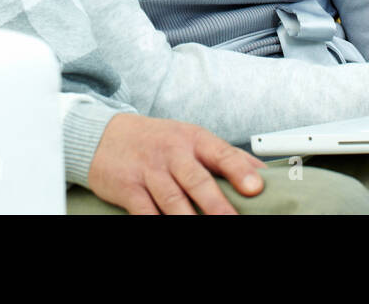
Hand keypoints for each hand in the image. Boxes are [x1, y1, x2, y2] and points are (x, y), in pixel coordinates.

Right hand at [87, 113, 266, 214]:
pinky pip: (144, 212)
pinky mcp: (129, 188)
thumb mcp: (192, 139)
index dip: (240, 171)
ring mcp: (150, 171)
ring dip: (188, 220)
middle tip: (233, 221)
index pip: (222, 154)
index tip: (256, 188)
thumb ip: (227, 156)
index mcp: (195, 140)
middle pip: (197, 180)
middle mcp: (173, 154)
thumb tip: (265, 175)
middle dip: (217, 205)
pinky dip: (155, 223)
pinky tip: (167, 227)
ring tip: (202, 232)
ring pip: (172, 200)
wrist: (104, 136)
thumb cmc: (158, 142)